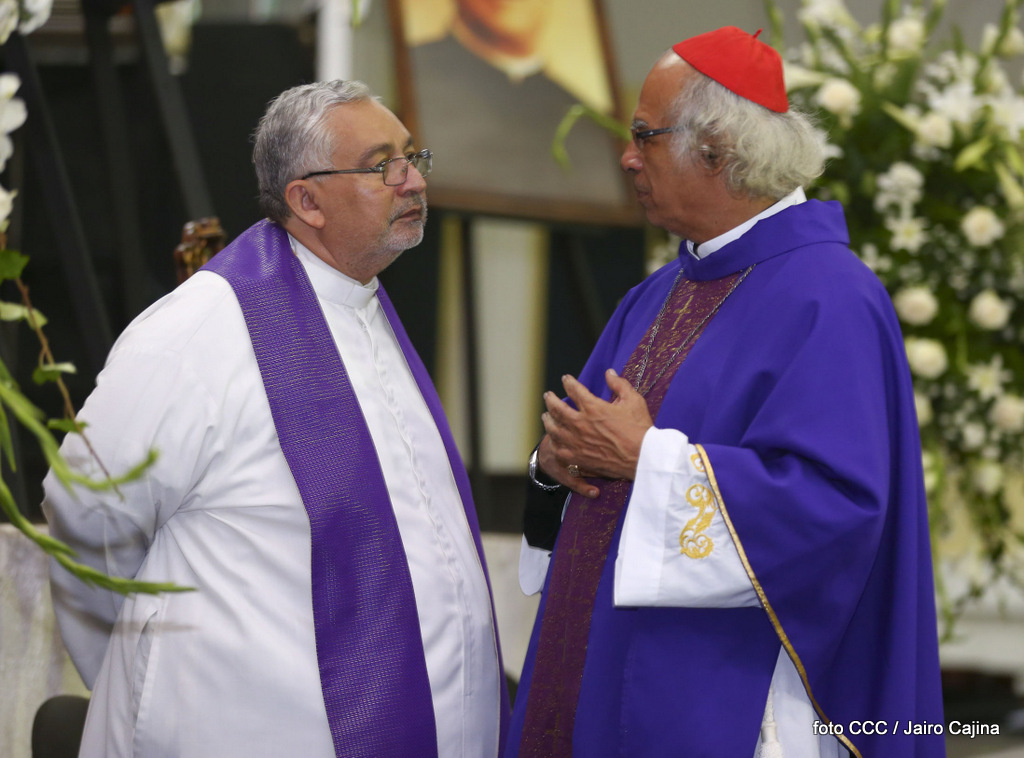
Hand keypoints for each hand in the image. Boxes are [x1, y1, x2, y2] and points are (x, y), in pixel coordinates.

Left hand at [540, 369, 652, 495]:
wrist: (642, 458)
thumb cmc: (639, 429)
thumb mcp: (633, 400)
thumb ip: (619, 384)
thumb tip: (609, 373)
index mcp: (592, 407)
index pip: (574, 390)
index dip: (568, 382)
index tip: (566, 379)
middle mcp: (580, 423)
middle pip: (557, 409)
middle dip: (551, 399)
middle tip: (548, 396)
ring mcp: (577, 442)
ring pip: (553, 429)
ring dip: (548, 420)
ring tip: (546, 417)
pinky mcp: (579, 458)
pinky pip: (559, 450)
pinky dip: (554, 443)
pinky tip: (554, 440)